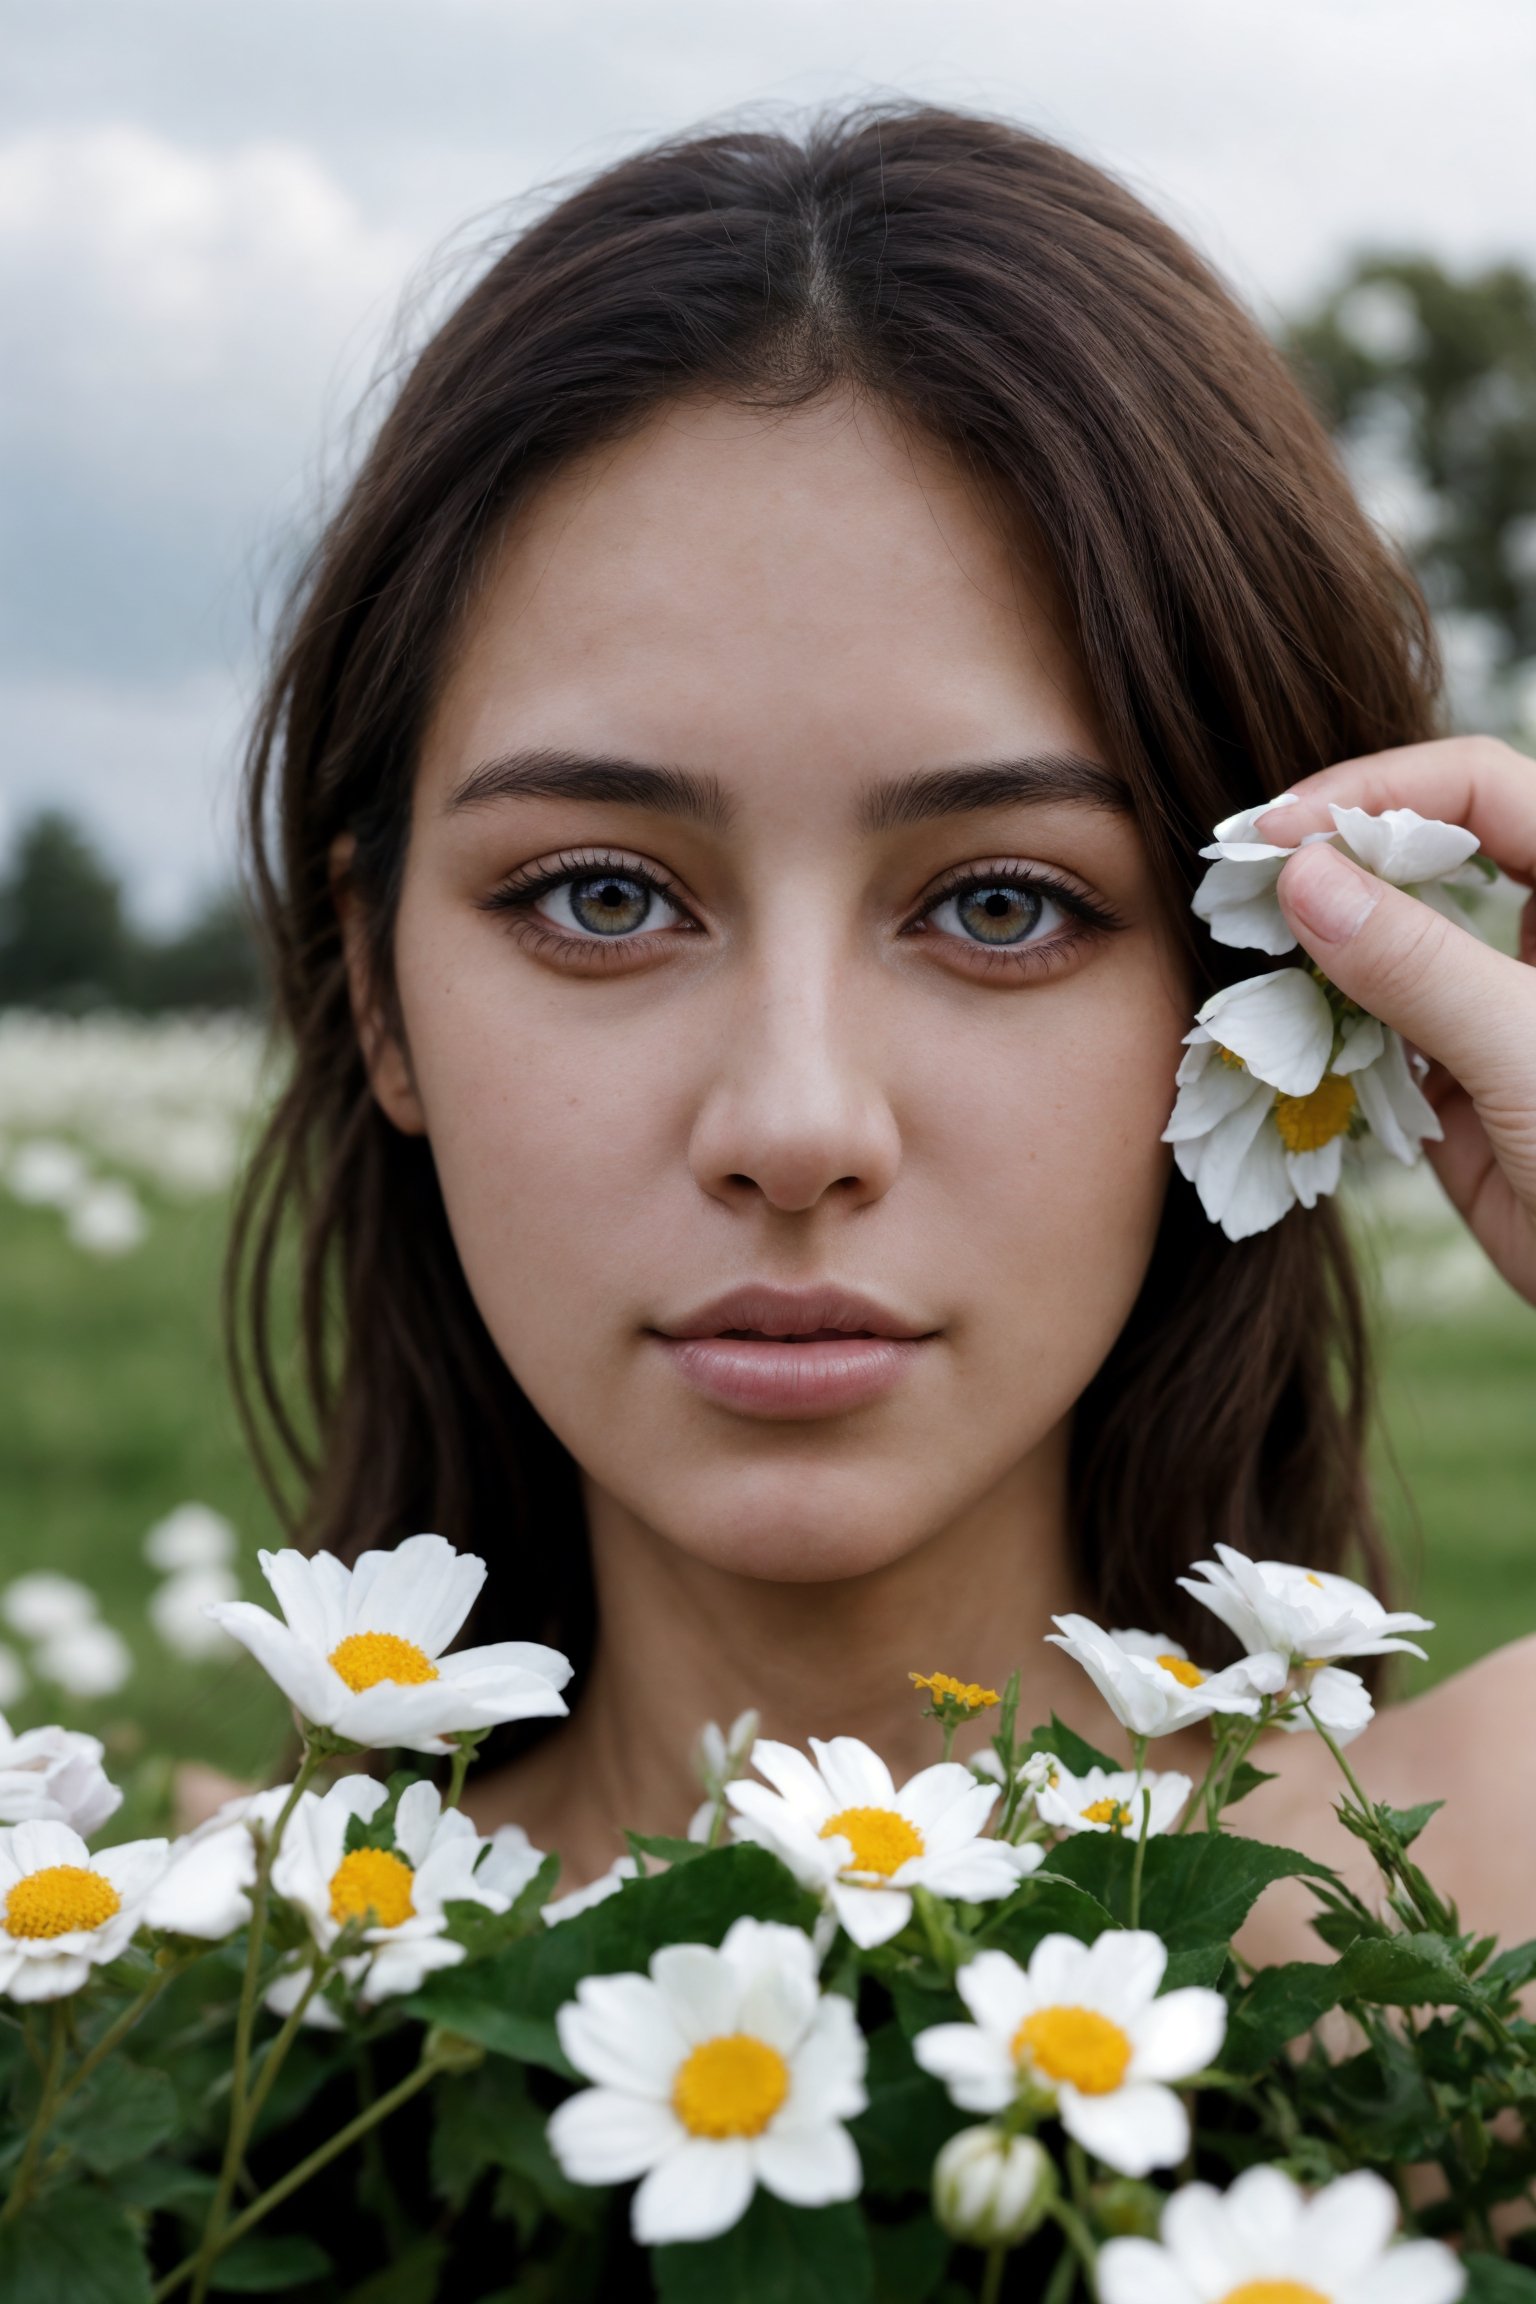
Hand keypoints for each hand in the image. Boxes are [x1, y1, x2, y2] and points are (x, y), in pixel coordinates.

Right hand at [1256, 736, 1535, 1304]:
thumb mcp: (1526, 1053)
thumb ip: (1417, 964)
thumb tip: (1303, 877)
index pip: (1479, 786)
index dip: (1376, 790)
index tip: (1276, 831)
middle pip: (1428, 849)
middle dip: (1334, 855)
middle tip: (1239, 876)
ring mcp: (1502, 1008)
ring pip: (1394, 941)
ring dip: (1317, 946)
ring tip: (1239, 945)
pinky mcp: (1464, 1086)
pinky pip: (1379, 1032)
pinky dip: (1324, 1030)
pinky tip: (1275, 1031)